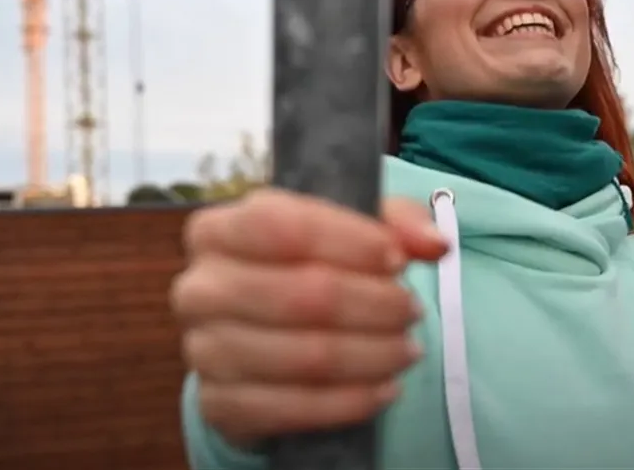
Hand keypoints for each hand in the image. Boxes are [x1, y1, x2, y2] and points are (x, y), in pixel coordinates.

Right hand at [171, 189, 446, 447]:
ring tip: (407, 349)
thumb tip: (433, 242)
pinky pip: (293, 409)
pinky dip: (351, 401)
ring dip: (372, 355)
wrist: (265, 337)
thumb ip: (397, 224)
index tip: (399, 259)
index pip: (282, 226)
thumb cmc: (311, 268)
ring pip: (305, 356)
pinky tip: (385, 389)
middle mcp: (199, 288)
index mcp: (217, 229)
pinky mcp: (219, 404)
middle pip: (302, 295)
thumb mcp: (351, 230)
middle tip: (413, 311)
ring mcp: (203, 350)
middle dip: (374, 305)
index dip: (351, 242)